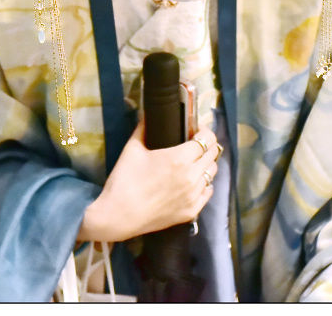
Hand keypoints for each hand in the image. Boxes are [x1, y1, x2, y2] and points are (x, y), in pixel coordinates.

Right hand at [78, 123, 219, 242]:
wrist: (118, 216)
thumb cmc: (124, 181)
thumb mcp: (132, 149)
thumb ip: (143, 128)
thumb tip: (148, 115)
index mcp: (180, 158)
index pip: (207, 139)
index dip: (205, 131)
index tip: (198, 129)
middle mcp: (192, 176)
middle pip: (213, 154)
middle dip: (207, 145)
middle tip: (197, 143)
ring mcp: (193, 195)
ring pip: (213, 172)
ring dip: (206, 164)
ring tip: (195, 162)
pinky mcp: (191, 211)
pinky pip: (208, 192)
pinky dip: (205, 184)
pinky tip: (194, 181)